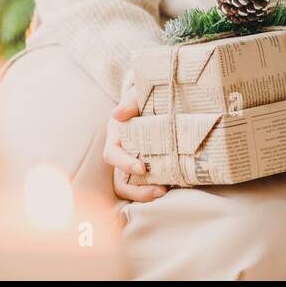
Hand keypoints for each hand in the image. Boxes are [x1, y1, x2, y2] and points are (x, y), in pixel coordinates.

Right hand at [102, 75, 167, 202]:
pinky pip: (148, 182)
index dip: (124, 163)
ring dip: (146, 193)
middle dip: (137, 190)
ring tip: (166, 191)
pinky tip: (174, 185)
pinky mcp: (149, 165)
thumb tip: (117, 114)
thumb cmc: (145, 94)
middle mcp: (123, 152)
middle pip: (120, 180)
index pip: (112, 155)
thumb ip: (131, 101)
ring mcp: (134, 161)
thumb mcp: (138, 93)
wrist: (157, 96)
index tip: (142, 168)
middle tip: (160, 190)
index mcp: (116, 135)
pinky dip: (157, 186)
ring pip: (132, 186)